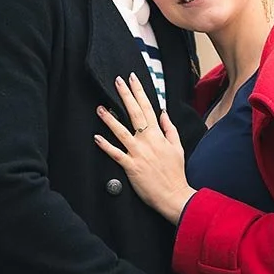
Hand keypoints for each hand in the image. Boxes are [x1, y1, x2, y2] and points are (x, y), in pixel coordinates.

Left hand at [94, 74, 194, 223]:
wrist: (174, 194)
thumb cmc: (175, 172)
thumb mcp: (177, 147)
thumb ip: (170, 128)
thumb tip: (164, 113)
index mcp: (158, 134)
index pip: (148, 107)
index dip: (139, 92)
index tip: (132, 79)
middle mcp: (147, 140)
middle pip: (134, 113)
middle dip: (125, 95)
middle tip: (116, 81)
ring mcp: (138, 153)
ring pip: (121, 131)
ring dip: (109, 119)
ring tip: (100, 108)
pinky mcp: (131, 166)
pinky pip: (116, 154)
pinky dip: (106, 146)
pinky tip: (96, 137)